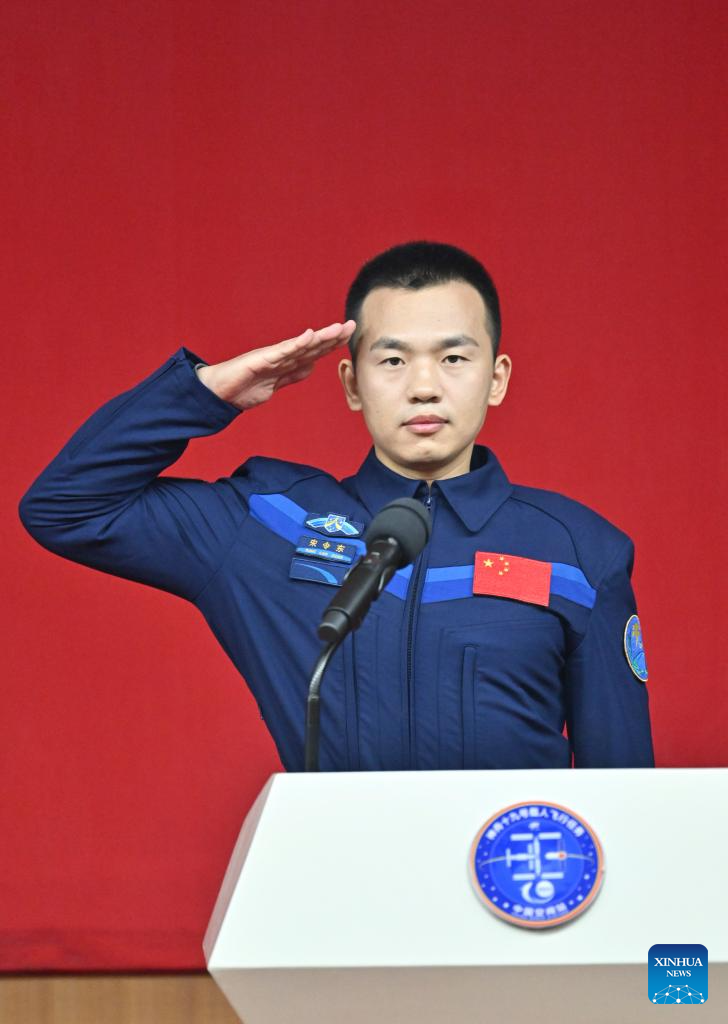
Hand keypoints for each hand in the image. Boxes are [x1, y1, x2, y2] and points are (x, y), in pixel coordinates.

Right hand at [197, 321, 355, 410]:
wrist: (219, 392)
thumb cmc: (243, 387)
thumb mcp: (275, 385)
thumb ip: (293, 375)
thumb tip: (312, 367)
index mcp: (286, 362)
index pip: (313, 351)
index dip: (331, 344)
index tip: (349, 336)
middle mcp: (281, 355)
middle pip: (311, 345)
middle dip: (332, 336)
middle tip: (351, 325)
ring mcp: (272, 356)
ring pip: (301, 345)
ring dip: (320, 337)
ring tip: (337, 329)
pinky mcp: (261, 359)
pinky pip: (282, 351)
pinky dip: (296, 343)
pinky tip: (309, 336)